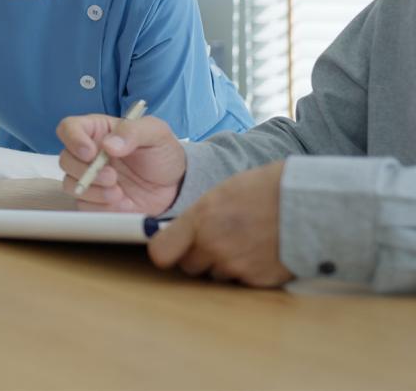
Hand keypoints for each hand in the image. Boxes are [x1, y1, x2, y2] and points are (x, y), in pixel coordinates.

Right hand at [56, 114, 186, 213]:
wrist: (174, 187)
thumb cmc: (163, 154)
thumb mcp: (156, 133)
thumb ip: (133, 131)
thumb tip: (109, 145)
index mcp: (98, 131)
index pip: (69, 128)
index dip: (73, 139)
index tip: (90, 153)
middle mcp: (88, 154)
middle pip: (65, 159)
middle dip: (86, 171)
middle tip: (112, 177)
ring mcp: (89, 178)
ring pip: (70, 184)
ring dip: (94, 191)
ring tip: (120, 193)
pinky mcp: (94, 200)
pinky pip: (83, 205)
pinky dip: (101, 207)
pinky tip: (123, 203)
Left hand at [148, 161, 292, 287]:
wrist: (310, 203)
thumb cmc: (266, 189)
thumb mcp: (222, 194)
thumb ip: (199, 217)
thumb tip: (183, 232)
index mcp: (200, 220)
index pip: (161, 252)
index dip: (166, 251)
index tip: (171, 248)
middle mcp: (213, 247)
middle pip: (190, 266)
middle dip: (199, 257)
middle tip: (218, 241)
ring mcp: (236, 266)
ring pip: (216, 275)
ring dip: (224, 265)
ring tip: (246, 243)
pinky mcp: (258, 281)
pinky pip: (241, 282)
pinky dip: (248, 272)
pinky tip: (262, 252)